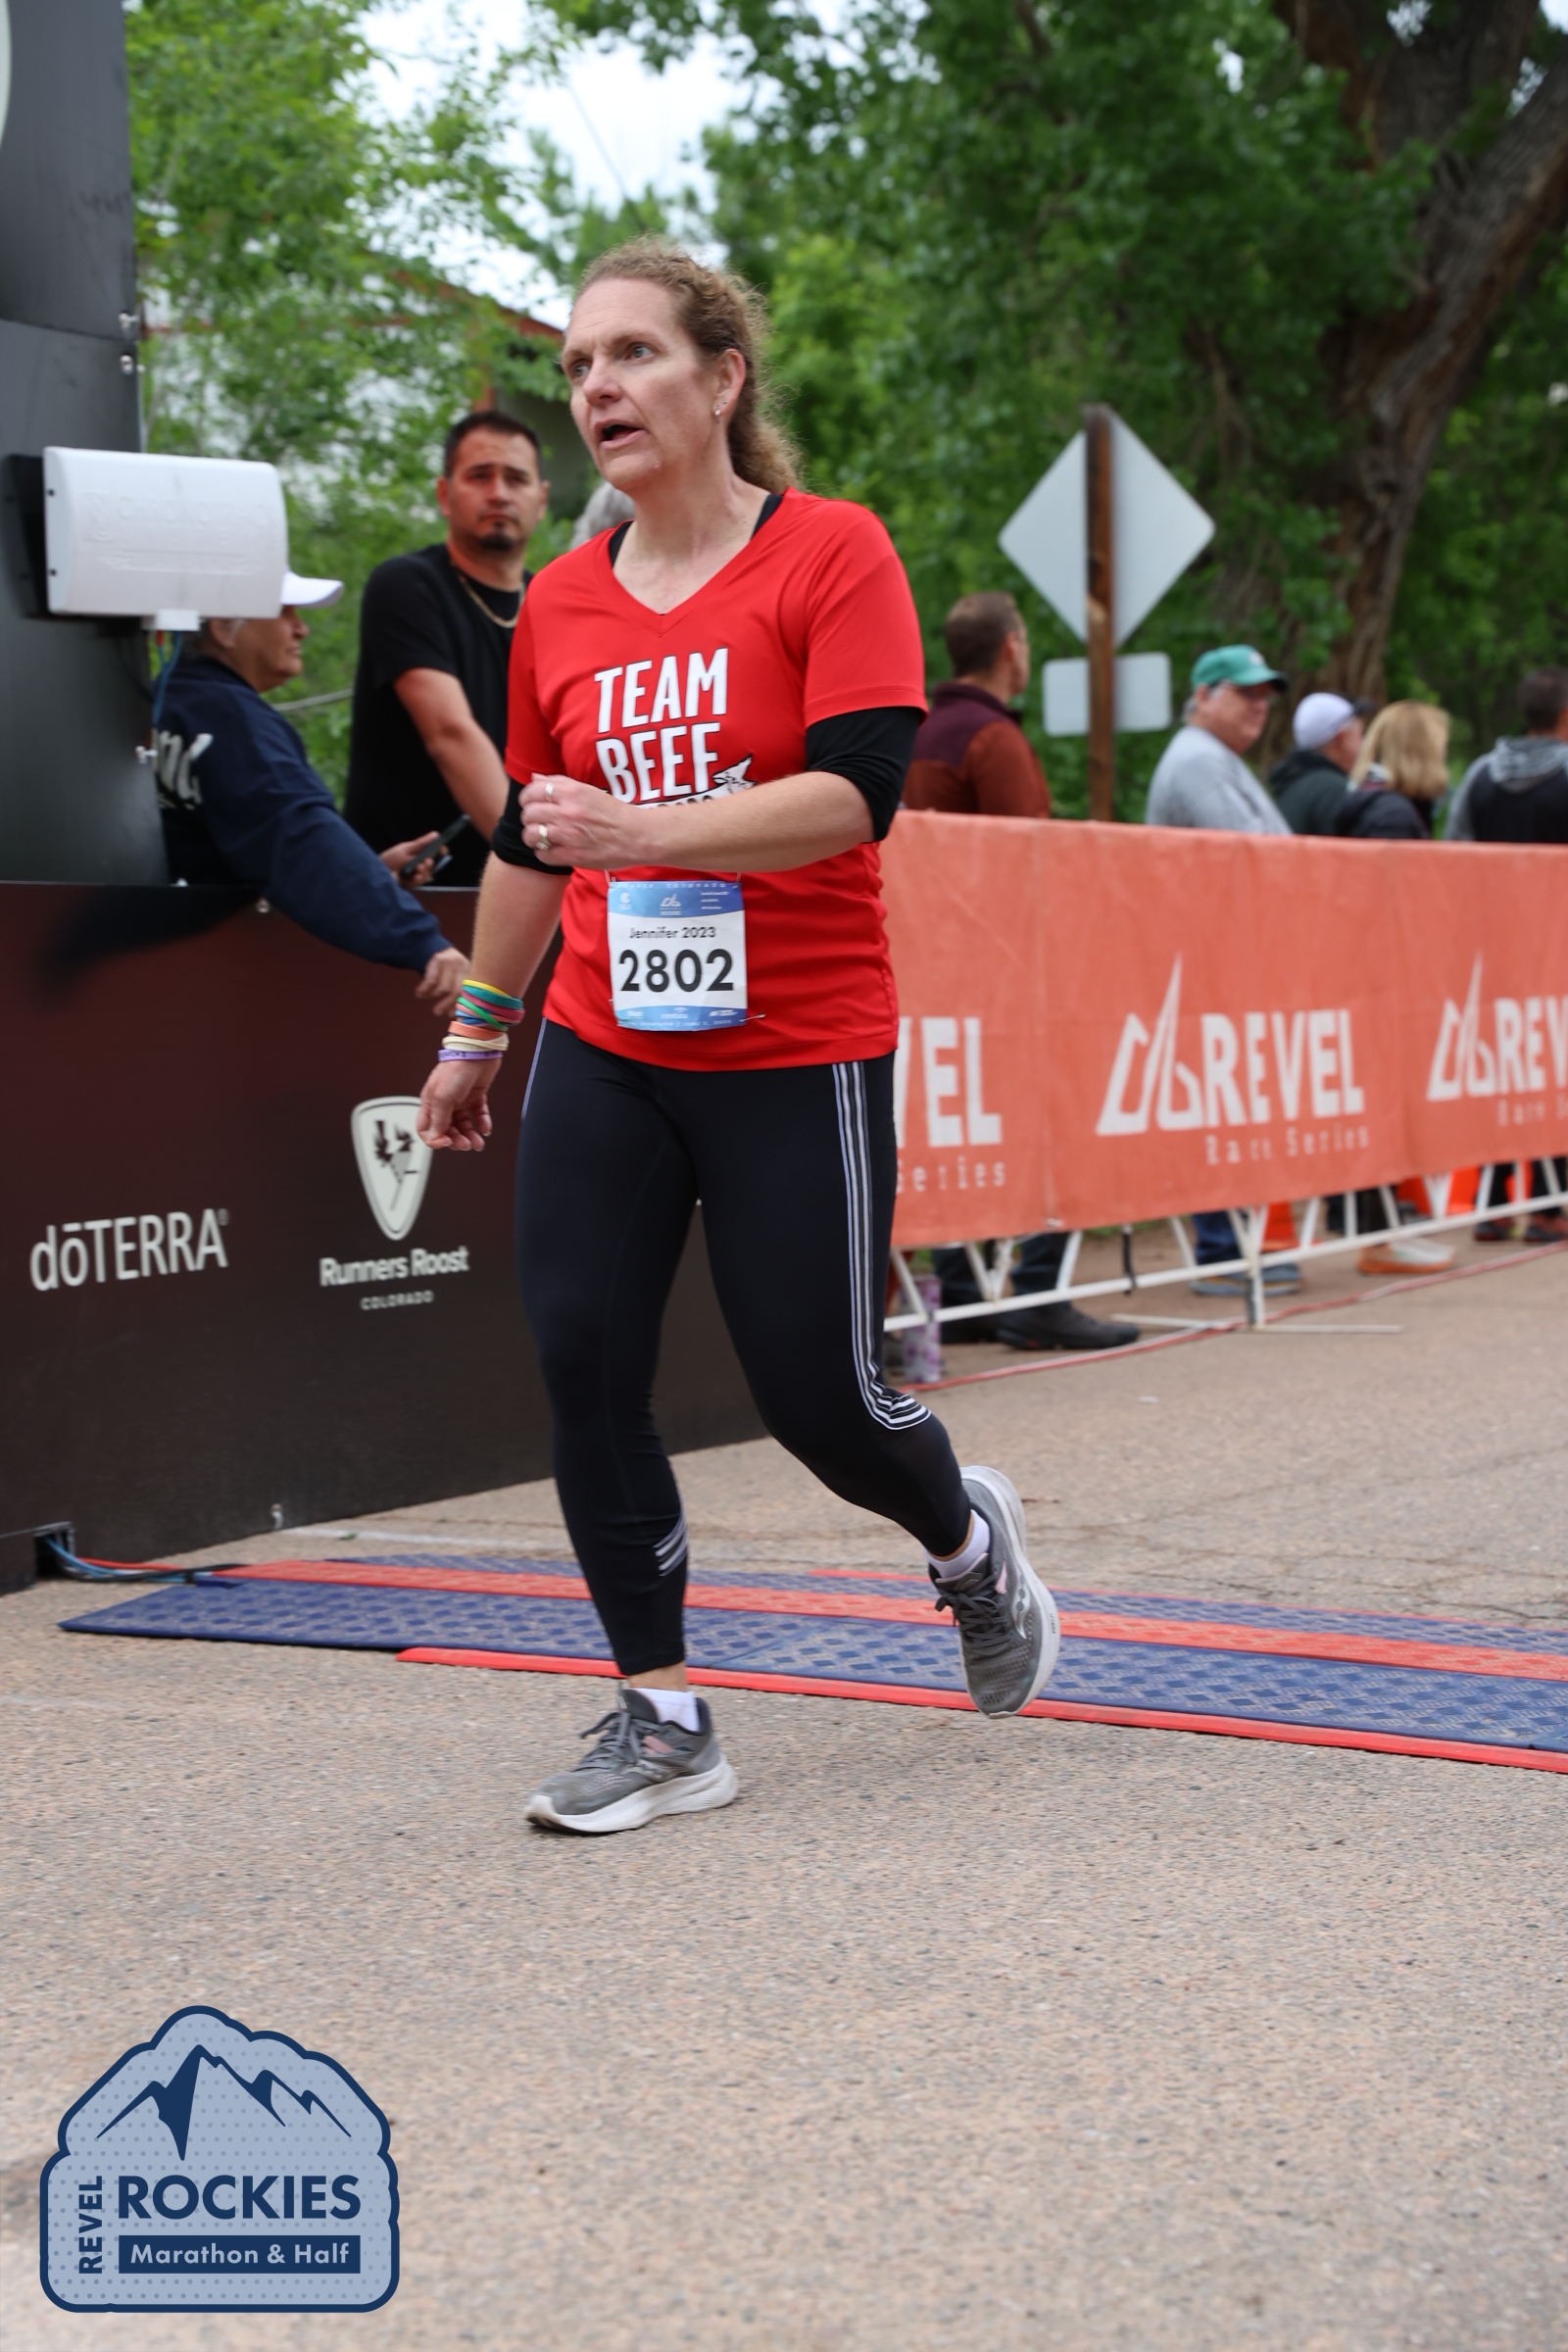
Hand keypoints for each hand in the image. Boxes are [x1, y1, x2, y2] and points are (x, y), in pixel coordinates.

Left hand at [383, 831, 440, 885]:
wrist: (376, 872)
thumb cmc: (390, 859)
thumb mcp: (406, 849)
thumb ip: (421, 844)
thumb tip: (436, 834)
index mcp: (419, 854)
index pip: (435, 852)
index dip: (441, 850)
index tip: (442, 849)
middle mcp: (420, 864)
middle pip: (434, 864)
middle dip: (431, 863)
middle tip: (427, 861)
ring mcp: (416, 875)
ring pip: (428, 874)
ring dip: (425, 871)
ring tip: (418, 868)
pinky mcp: (411, 885)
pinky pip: (419, 882)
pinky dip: (418, 879)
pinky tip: (414, 876)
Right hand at [415, 945, 468, 1018]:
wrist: (436, 948)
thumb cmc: (447, 970)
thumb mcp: (456, 979)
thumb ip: (456, 995)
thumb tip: (452, 1016)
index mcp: (470, 973)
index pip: (468, 993)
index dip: (460, 1005)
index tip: (451, 1016)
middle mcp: (463, 967)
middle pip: (457, 990)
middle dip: (446, 1004)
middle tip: (437, 1012)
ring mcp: (451, 963)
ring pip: (443, 987)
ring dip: (433, 995)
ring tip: (426, 997)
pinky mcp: (438, 960)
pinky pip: (431, 980)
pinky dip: (424, 989)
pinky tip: (419, 994)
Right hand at [418, 1056, 494, 1152]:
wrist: (478, 1051)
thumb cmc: (456, 1068)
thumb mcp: (442, 1097)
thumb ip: (438, 1120)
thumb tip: (436, 1137)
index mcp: (430, 1102)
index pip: (426, 1128)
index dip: (434, 1139)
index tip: (446, 1142)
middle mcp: (444, 1102)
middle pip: (447, 1129)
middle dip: (456, 1139)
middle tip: (466, 1144)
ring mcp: (460, 1099)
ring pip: (463, 1124)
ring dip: (470, 1135)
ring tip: (478, 1142)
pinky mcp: (475, 1095)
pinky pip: (477, 1114)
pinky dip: (482, 1123)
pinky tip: (485, 1128)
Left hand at [520, 773, 645, 870]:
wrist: (638, 836)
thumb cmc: (614, 814)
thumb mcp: (589, 791)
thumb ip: (560, 783)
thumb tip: (535, 778)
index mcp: (572, 792)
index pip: (533, 791)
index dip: (527, 799)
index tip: (531, 804)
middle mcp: (568, 812)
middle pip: (529, 813)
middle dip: (529, 819)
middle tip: (537, 823)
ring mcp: (569, 835)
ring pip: (531, 835)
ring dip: (532, 837)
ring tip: (541, 838)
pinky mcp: (572, 855)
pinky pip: (543, 855)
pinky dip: (543, 854)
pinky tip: (552, 851)